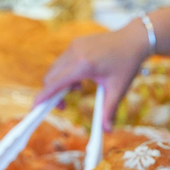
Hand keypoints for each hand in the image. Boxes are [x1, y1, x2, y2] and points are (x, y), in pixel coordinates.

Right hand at [35, 19, 150, 130]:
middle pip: (50, 77)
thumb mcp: (118, 89)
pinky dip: (64, 74)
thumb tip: (106, 131)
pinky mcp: (75, 44)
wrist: (135, 39)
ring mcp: (73, 46)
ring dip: (58, 84)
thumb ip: (109, 110)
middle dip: (51, 94)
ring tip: (77, 90)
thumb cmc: (127, 63)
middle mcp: (74, 53)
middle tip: (63, 106)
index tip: (34, 109)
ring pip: (54, 69)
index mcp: (83, 65)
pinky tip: (80, 80)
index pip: (54, 83)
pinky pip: (61, 62)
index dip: (42, 97)